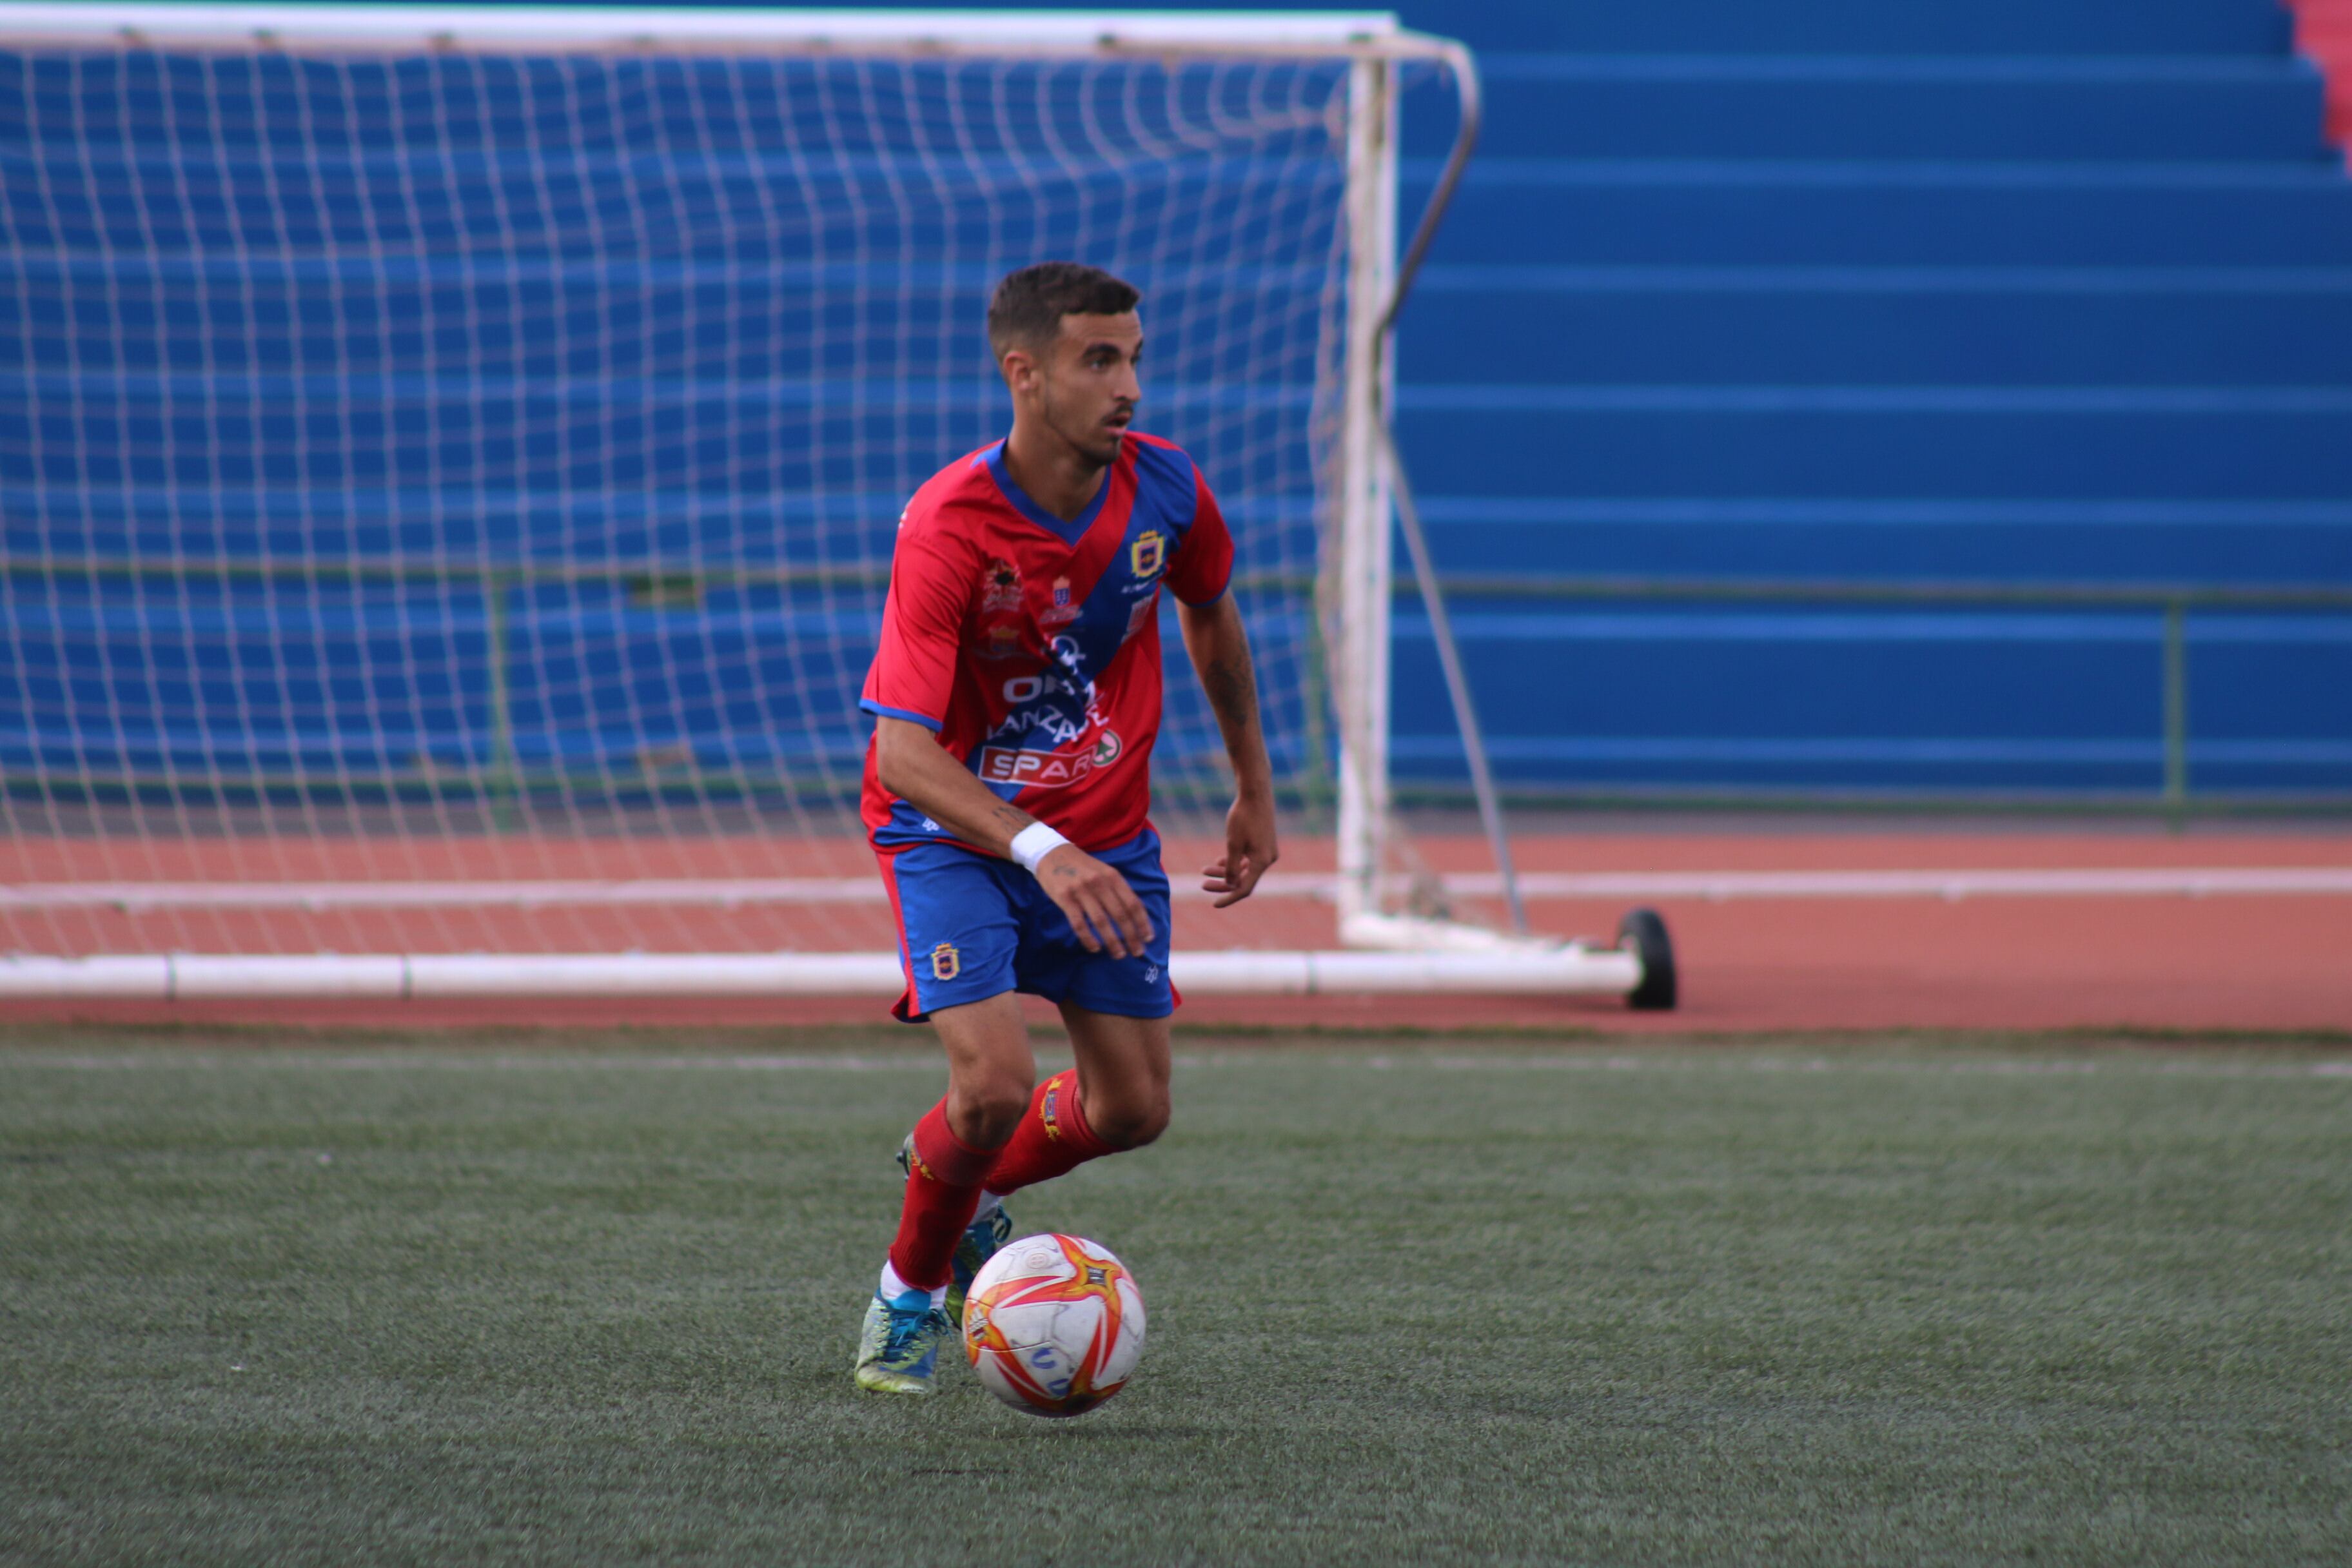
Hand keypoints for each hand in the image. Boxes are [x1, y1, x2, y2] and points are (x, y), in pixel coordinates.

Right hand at [1034, 844, 1154, 958]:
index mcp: (1112, 876)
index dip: (1143, 922)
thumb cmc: (1082, 867)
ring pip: (1101, 921)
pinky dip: (1088, 938)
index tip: (1149, 938)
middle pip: (1120, 915)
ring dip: (1112, 941)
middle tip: (1138, 952)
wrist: (1052, 853)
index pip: (1133, 903)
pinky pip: (1079, 923)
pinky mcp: (1064, 898)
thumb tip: (1135, 915)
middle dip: (1132, 936)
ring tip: (1119, 954)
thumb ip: (1118, 889)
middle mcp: (1099, 883)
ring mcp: (1081, 890)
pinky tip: (1095, 948)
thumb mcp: (1104, 871)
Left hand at [1202, 793, 1278, 907]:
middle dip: (1223, 884)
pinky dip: (1234, 862)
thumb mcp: (1233, 844)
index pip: (1244, 888)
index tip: (1214, 904)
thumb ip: (1231, 867)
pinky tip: (1218, 861)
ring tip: (1205, 870)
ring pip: (1244, 869)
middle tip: (1202, 885)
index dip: (1228, 897)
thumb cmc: (1243, 817)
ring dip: (1225, 871)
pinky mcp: (1263, 843)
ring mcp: (1266, 851)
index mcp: (1262, 862)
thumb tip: (1230, 886)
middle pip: (1244, 880)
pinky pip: (1248, 859)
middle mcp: (1268, 859)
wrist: (1255, 793)